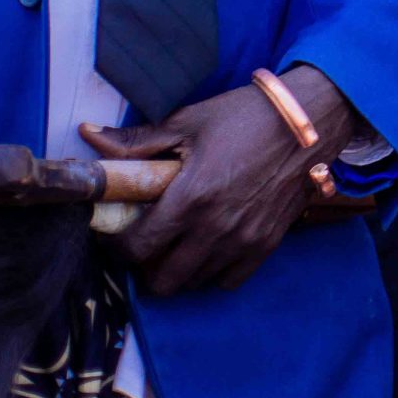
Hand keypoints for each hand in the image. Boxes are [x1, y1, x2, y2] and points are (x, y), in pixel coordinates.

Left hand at [82, 66, 346, 294]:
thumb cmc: (246, 116)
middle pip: (162, 279)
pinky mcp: (267, 244)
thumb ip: (137, 141)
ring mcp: (244, 240)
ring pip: (194, 282)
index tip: (118, 232)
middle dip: (146, 265)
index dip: (118, 246)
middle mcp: (216, 227)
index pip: (137, 247)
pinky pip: (229, 280)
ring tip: (177, 244)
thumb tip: (88, 135)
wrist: (310, 120)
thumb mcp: (189, 122)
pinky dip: (213, 272)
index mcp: (191, 196)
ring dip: (178, 269)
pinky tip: (209, 247)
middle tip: (146, 242)